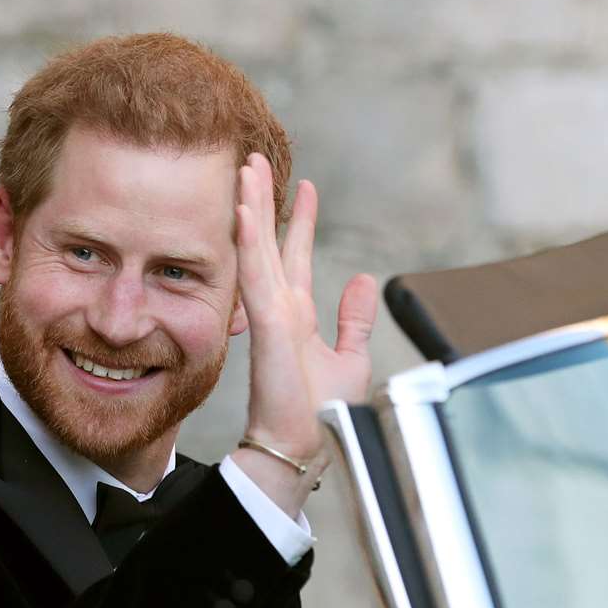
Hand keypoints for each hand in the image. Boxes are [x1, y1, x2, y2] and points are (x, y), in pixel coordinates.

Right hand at [232, 154, 378, 510]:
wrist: (305, 447)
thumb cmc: (322, 415)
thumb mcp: (350, 357)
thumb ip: (354, 319)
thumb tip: (364, 280)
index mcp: (296, 316)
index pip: (295, 256)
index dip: (299, 220)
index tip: (304, 186)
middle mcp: (279, 310)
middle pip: (268, 243)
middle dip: (263, 201)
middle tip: (256, 159)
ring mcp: (270, 316)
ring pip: (256, 250)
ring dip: (250, 208)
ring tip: (246, 169)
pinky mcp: (268, 326)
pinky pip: (255, 276)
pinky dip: (249, 242)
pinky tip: (243, 211)